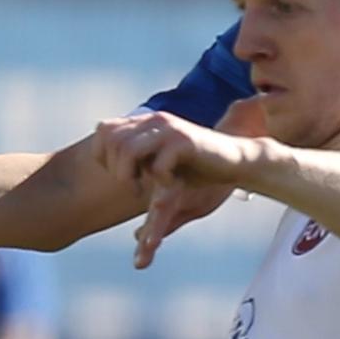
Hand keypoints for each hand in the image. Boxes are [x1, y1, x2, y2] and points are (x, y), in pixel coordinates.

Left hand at [91, 109, 264, 267]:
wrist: (236, 161)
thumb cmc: (198, 169)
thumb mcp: (162, 171)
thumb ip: (139, 177)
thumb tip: (122, 217)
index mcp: (145, 123)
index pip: (103, 130)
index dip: (103, 157)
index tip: (124, 178)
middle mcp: (154, 121)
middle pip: (111, 140)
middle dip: (117, 171)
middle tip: (136, 187)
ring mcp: (169, 129)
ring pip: (128, 149)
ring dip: (131, 175)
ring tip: (146, 188)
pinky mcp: (185, 142)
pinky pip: (158, 163)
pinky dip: (160, 178)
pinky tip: (172, 183)